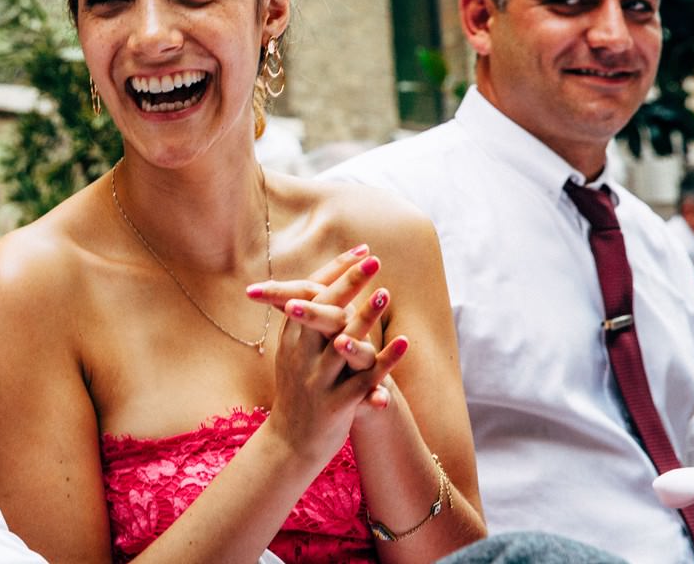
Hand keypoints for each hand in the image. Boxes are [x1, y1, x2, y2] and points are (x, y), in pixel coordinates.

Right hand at [246, 246, 409, 459]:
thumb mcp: (293, 355)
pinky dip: (385, 359)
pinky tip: (404, 341)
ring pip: (343, 343)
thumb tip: (322, 290)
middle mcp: (301, 355)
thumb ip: (305, 326)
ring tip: (386, 293)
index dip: (337, 271)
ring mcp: (318, 380)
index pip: (311, 295)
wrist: (289, 444)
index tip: (361, 249)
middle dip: (349, 283)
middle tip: (374, 260)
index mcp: (292, 338)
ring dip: (365, 317)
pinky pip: (364, 378)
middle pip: (323, 311)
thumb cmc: (297, 394)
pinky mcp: (337, 404)